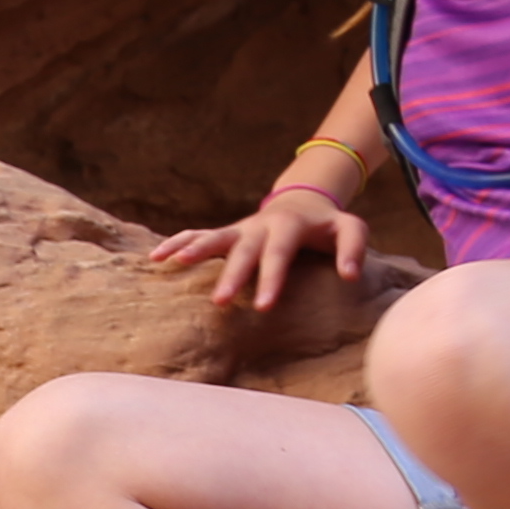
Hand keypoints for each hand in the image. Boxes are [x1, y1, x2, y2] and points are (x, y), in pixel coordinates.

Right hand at [151, 185, 366, 311]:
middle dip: (231, 274)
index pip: (279, 254)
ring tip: (174, 263)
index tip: (263, 307)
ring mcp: (240, 228)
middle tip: (220, 302)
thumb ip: (353, 248)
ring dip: (194, 248)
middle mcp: (259, 225)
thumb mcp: (350, 228)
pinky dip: (176, 243)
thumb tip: (350, 276)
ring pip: (214, 236)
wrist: (302, 201)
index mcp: (289, 226)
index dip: (271, 279)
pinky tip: (156, 258)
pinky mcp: (227, 233)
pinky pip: (197, 234)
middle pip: (242, 250)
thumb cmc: (326, 224)